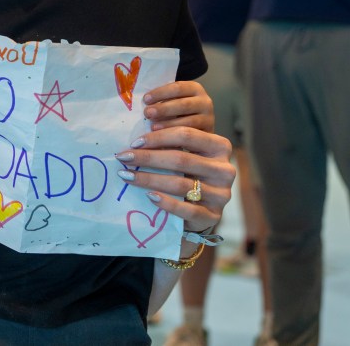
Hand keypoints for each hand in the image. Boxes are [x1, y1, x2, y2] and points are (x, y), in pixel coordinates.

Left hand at [115, 125, 234, 232]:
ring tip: (127, 176)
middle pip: (181, 159)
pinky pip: (187, 209)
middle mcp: (225, 169)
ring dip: (149, 179)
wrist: (199, 209)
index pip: (187, 135)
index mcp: (220, 146)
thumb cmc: (186, 174)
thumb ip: (170, 144)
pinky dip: (166, 202)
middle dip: (148, 157)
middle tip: (123, 158)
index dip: (158, 137)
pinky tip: (149, 196)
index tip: (134, 142)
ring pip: (181, 184)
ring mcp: (222, 194)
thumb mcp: (184, 154)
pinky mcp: (214, 215)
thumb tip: (137, 139)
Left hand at [142, 80, 212, 131]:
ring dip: (169, 124)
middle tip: (147, 113)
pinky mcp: (208, 134)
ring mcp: (209, 118)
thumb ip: (162, 100)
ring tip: (153, 128)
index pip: (177, 87)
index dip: (161, 93)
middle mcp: (205, 102)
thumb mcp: (172, 101)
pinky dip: (177, 137)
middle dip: (164, 109)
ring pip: (188, 121)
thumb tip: (141, 103)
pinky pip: (192, 136)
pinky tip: (164, 140)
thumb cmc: (178, 112)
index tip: (145, 99)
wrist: (197, 130)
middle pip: (183, 104)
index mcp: (194, 88)